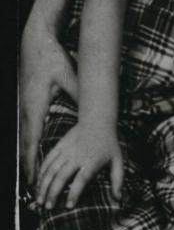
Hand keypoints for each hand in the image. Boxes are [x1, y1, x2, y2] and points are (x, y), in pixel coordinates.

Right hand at [20, 24, 78, 184]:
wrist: (37, 42)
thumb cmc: (52, 58)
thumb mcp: (68, 76)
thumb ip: (79, 93)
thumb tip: (94, 108)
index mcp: (35, 107)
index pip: (32, 143)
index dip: (33, 163)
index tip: (35, 180)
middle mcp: (26, 110)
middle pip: (25, 145)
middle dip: (28, 166)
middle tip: (33, 187)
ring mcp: (24, 106)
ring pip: (24, 138)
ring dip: (28, 156)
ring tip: (33, 175)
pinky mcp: (26, 101)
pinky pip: (26, 127)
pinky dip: (28, 142)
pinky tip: (34, 149)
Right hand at [36, 122, 122, 210]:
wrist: (98, 120)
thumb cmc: (108, 144)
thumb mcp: (117, 159)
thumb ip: (118, 179)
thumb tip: (119, 198)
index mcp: (92, 161)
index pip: (81, 179)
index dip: (74, 193)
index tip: (69, 206)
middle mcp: (77, 155)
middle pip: (61, 176)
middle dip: (53, 193)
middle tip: (48, 207)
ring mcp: (67, 150)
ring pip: (51, 170)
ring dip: (43, 186)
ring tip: (39, 200)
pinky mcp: (59, 145)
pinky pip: (47, 160)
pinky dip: (41, 173)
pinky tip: (38, 184)